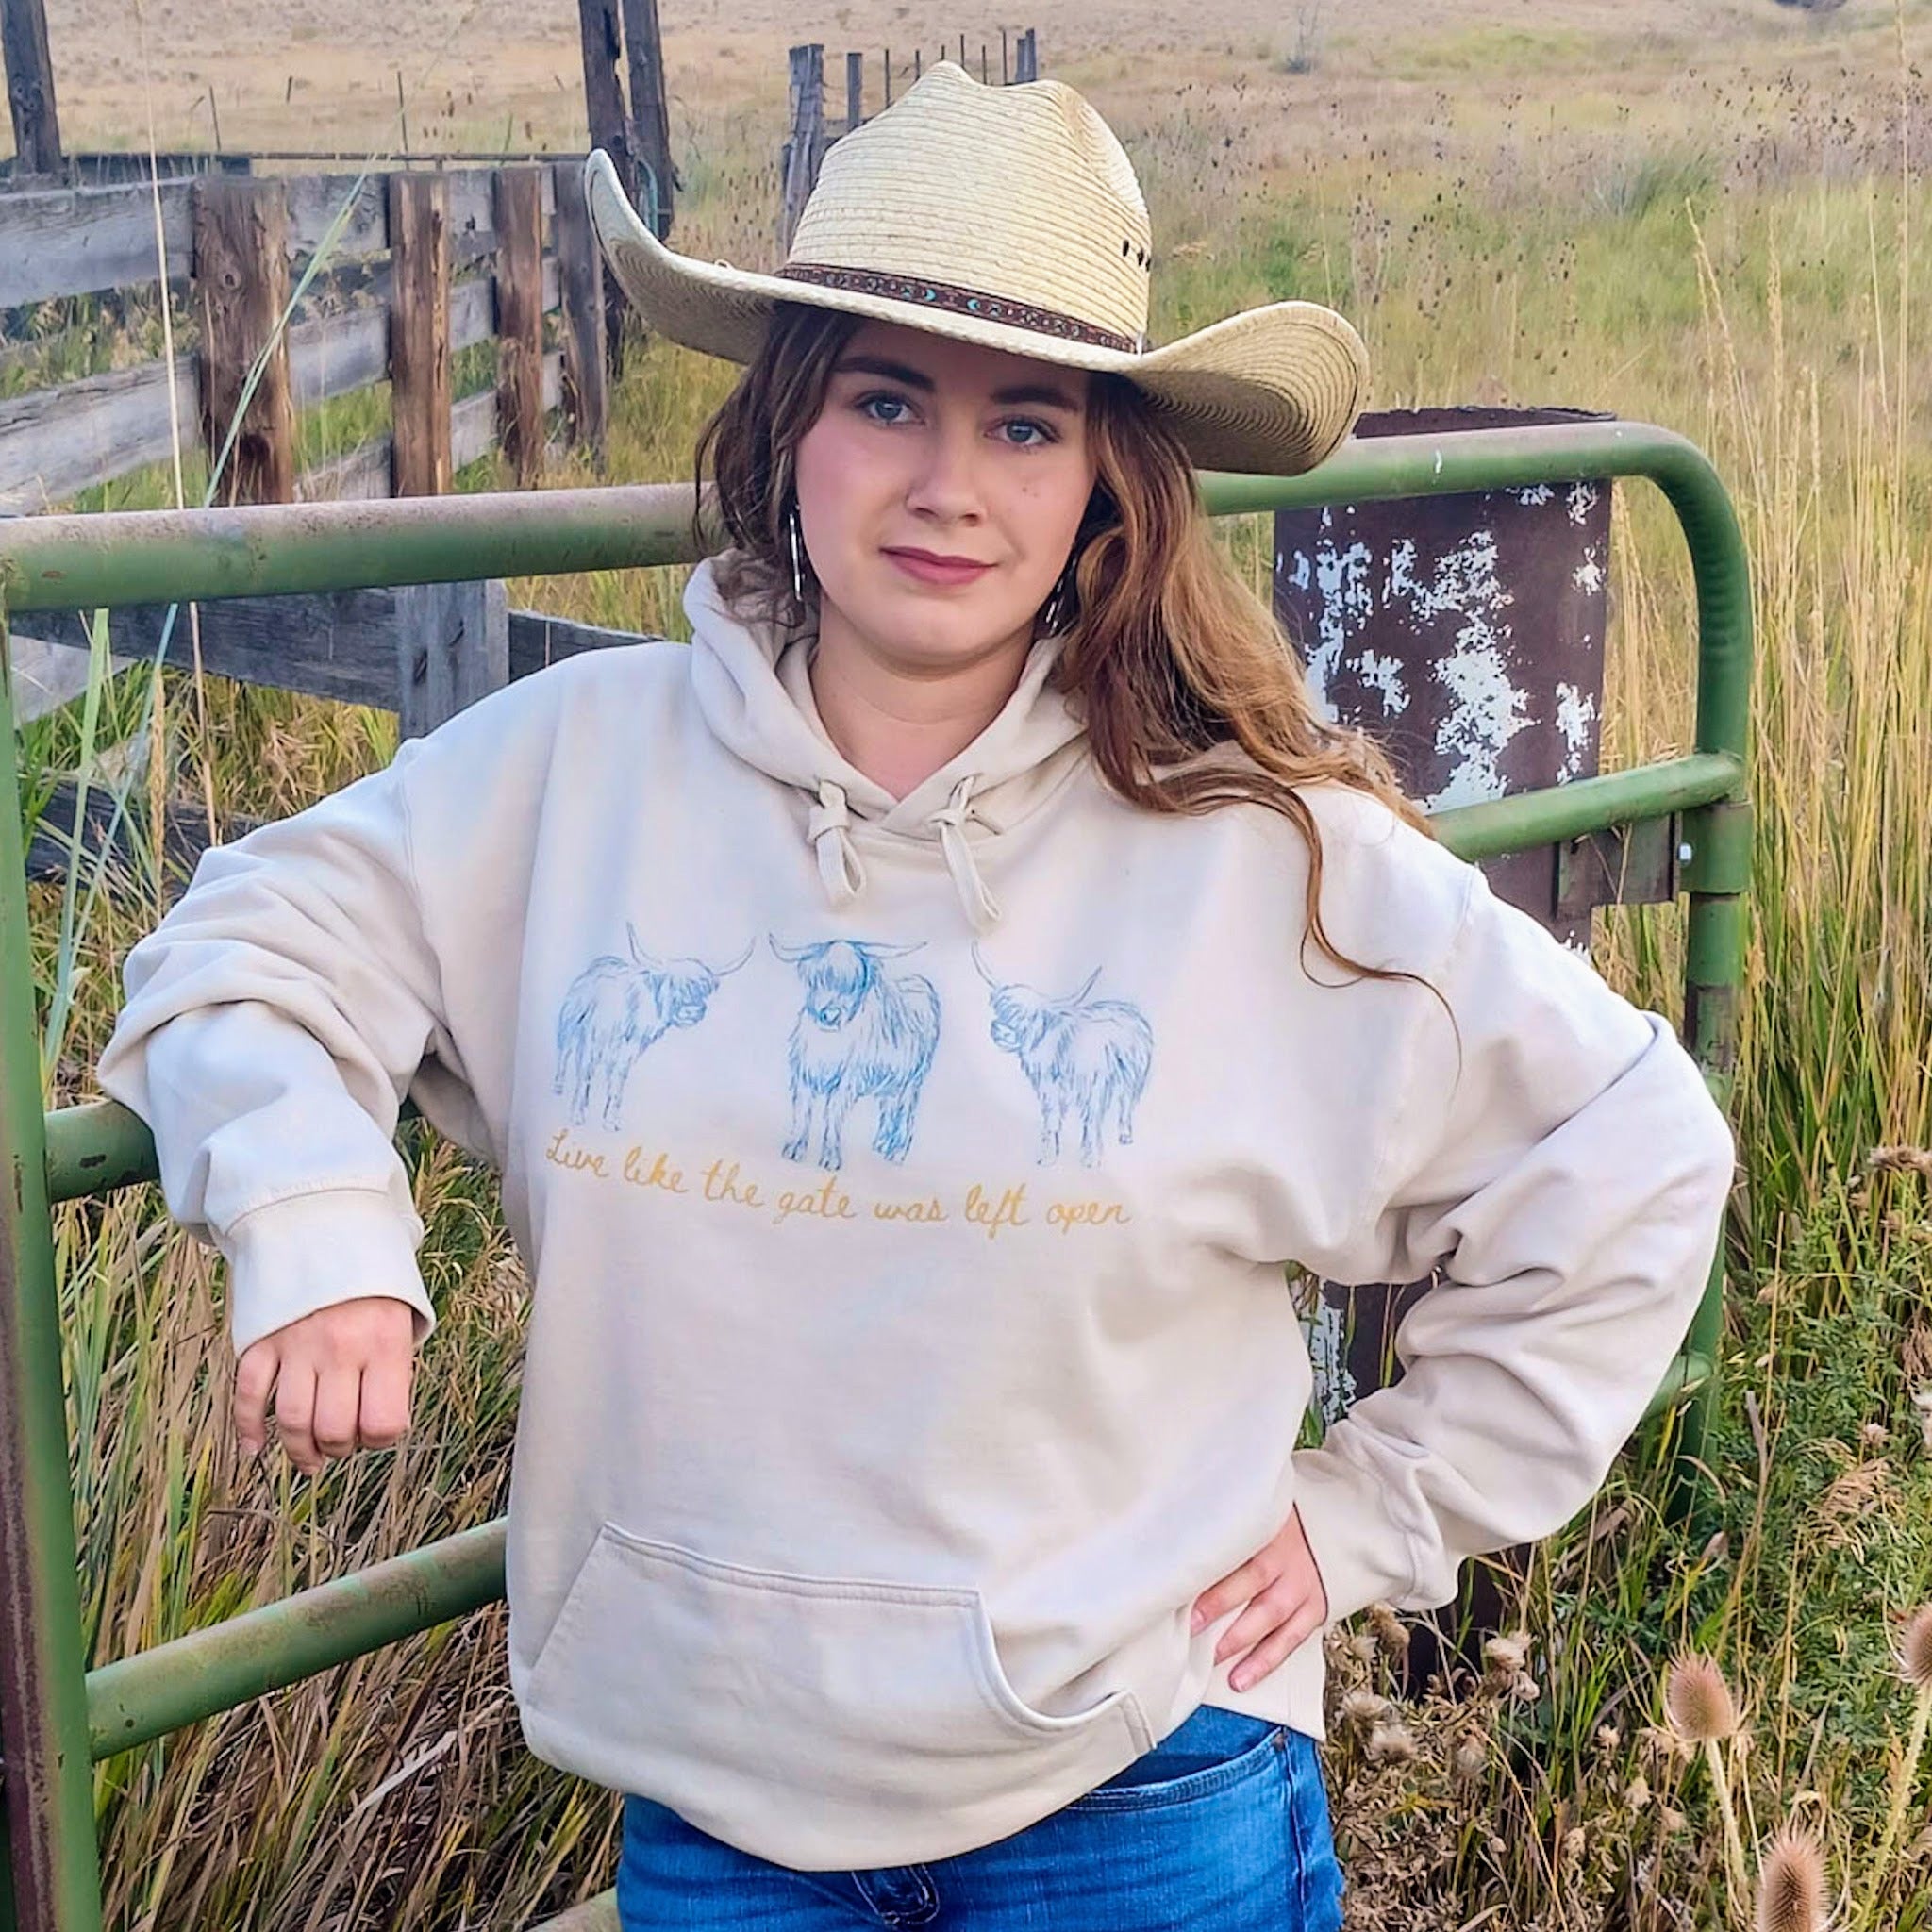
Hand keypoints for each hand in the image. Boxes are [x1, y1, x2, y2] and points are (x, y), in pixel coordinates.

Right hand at [234, 1296, 417, 1475]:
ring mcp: (296, 1345)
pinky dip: (248, 1428)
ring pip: (291, 1421)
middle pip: (333, 1430)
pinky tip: (255, 1448)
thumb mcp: (402, 1317)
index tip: (377, 1430)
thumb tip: (378, 1426)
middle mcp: (339, 1348)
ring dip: (299, 1450)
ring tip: (309, 1458)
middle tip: (341, 1443)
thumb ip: (392, 1369)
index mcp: (383, 1343)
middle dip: (338, 1449)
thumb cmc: (372, 1281)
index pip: (383, 1423)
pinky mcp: (261, 1339)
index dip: (381, 1437)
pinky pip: (247, 1394)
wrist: (326, 1226)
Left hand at [1188, 1504, 1328, 1692]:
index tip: (1184, 1583)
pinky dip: (1266, 1661)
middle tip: (1192, 1624)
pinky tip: (1242, 1678)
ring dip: (1243, 1641)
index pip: (1240, 1546)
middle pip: (1254, 1580)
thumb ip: (1225, 1525)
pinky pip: (1291, 1639)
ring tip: (1214, 1658)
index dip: (1215, 1562)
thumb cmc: (1277, 1524)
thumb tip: (1179, 1530)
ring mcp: (1303, 1586)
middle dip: (1221, 1604)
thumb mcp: (1255, 1513)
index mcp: (1269, 1530)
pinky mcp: (1314, 1609)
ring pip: (1273, 1615)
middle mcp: (1288, 1558)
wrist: (1329, 1529)